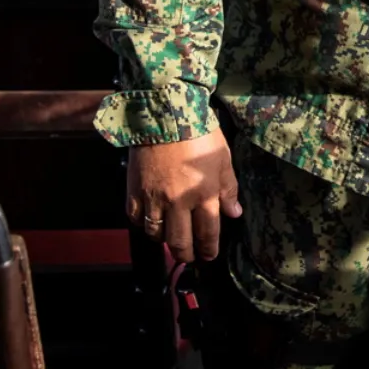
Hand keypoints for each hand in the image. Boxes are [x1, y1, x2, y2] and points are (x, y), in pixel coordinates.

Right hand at [126, 129, 240, 261]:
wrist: (165, 112)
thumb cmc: (198, 133)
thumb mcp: (222, 159)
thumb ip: (228, 189)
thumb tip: (234, 213)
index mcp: (203, 194)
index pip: (208, 233)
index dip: (208, 249)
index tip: (209, 255)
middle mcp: (178, 201)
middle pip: (180, 242)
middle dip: (186, 254)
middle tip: (189, 256)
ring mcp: (153, 197)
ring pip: (156, 234)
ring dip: (164, 241)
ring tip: (170, 239)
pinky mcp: (135, 190)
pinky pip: (135, 218)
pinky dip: (142, 225)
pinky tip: (150, 221)